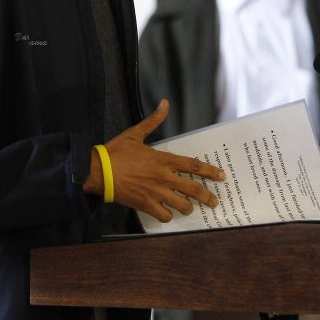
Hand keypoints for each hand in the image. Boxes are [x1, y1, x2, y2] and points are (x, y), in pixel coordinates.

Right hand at [84, 100, 224, 222]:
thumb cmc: (116, 152)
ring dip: (188, 208)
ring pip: (182, 205)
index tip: (221, 176)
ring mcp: (156, 193)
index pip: (193, 165)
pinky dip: (167, 216)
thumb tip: (165, 103)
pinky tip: (167, 213)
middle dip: (207, 196)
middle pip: (194, 189)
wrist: (97, 171)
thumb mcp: (135, 133)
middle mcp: (164, 177)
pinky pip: (164, 216)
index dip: (210, 171)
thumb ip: (153, 120)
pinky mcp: (145, 205)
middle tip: (215, 202)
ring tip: (189, 208)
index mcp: (163, 159)